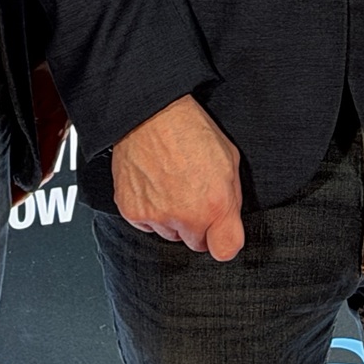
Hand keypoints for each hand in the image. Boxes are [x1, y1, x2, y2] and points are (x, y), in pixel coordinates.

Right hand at [112, 95, 244, 259]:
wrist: (150, 112)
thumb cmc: (191, 129)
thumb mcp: (230, 159)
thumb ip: (231, 200)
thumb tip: (228, 224)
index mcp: (215, 205)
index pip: (225, 251)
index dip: (223, 238)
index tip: (220, 230)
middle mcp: (186, 217)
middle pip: (195, 243)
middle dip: (196, 225)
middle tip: (191, 194)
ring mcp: (157, 216)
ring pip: (170, 234)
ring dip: (172, 218)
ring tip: (169, 184)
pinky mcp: (133, 212)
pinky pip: (146, 224)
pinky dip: (149, 210)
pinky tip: (152, 185)